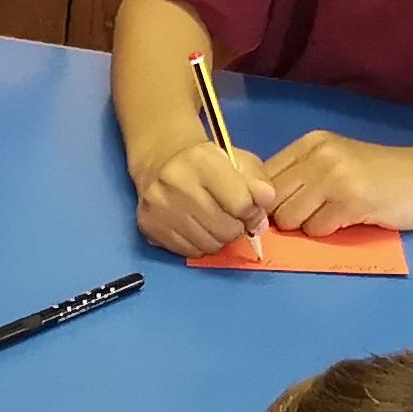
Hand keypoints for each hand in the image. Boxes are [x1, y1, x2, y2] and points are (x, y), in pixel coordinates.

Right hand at [134, 134, 279, 257]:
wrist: (161, 159)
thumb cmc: (206, 162)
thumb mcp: (238, 161)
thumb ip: (258, 184)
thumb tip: (264, 209)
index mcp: (202, 160)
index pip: (240, 204)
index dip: (252, 213)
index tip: (250, 210)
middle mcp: (176, 183)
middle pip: (225, 230)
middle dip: (236, 228)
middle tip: (233, 218)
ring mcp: (159, 207)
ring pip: (208, 245)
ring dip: (218, 239)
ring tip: (214, 222)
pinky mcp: (148, 226)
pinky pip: (188, 252)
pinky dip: (199, 244)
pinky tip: (197, 227)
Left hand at [265, 131, 412, 234]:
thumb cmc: (380, 178)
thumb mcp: (335, 165)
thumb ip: (299, 179)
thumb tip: (257, 208)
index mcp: (310, 144)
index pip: (261, 177)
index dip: (266, 202)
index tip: (285, 212)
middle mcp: (318, 154)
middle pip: (271, 201)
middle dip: (286, 217)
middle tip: (317, 215)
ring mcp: (335, 174)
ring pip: (290, 219)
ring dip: (309, 226)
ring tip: (337, 214)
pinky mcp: (351, 199)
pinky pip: (316, 230)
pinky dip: (330, 232)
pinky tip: (352, 218)